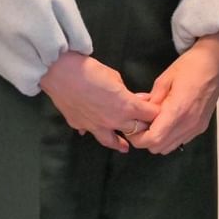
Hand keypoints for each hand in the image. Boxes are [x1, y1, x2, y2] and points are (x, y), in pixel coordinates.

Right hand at [39, 52, 157, 153]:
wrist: (61, 74)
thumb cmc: (90, 71)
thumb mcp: (116, 77)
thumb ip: (128, 92)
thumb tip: (137, 99)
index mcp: (127, 107)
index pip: (150, 115)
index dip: (156, 112)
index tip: (156, 111)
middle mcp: (114, 121)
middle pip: (136, 130)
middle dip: (143, 127)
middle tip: (145, 125)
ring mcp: (96, 126)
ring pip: (113, 141)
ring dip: (121, 143)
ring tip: (125, 148)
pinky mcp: (80, 125)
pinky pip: (91, 133)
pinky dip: (95, 131)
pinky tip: (96, 131)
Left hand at [132, 32, 218, 154]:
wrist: (215, 63)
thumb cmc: (192, 66)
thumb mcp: (164, 79)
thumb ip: (151, 100)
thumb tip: (139, 112)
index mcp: (178, 110)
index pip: (153, 139)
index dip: (138, 138)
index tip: (132, 126)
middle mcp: (189, 123)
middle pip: (159, 148)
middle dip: (145, 139)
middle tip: (141, 123)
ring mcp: (196, 127)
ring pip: (169, 147)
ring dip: (158, 139)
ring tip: (155, 121)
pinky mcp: (201, 126)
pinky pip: (180, 141)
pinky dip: (170, 136)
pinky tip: (168, 121)